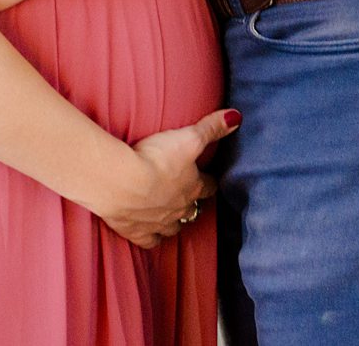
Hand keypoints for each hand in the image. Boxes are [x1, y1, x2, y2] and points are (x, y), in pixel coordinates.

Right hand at [91, 108, 240, 248]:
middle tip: (187, 194)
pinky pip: (150, 241)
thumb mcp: (188, 137)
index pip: (208, 186)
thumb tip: (237, 117)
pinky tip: (149, 233)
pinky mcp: (138, 232)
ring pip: (174, 227)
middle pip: (192, 209)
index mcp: (192, 187)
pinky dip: (151, 237)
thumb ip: (211, 128)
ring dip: (174, 221)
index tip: (207, 177)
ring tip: (170, 213)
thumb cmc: (156, 158)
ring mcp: (159, 223)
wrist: (121, 182)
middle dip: (192, 202)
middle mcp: (179, 208)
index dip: (208, 181)